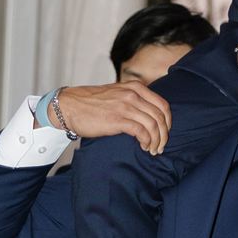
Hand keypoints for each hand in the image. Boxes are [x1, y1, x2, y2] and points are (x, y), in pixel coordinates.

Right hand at [54, 82, 171, 155]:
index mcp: (135, 87)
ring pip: (153, 125)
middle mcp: (133, 94)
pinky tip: (143, 147)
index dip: (168, 122)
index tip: (164, 133)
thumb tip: (149, 115)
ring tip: (153, 150)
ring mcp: (125, 106)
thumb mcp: (117, 94)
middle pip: (161, 117)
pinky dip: (146, 142)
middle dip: (164, 135)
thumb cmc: (92, 103)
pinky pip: (141, 132)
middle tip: (160, 146)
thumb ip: (134, 99)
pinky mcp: (117, 119)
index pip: (163, 105)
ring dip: (156, 141)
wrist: (69, 106)